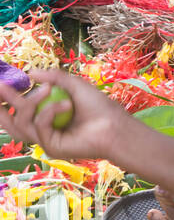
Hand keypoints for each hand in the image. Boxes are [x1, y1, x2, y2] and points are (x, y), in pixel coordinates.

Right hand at [0, 67, 127, 162]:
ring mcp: (45, 140)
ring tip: (47, 89)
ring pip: (21, 123)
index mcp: (46, 117)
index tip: (0, 84)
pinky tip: (66, 104)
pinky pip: (39, 126)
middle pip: (10, 121)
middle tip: (0, 86)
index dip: (6, 100)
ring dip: (30, 102)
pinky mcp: (51, 147)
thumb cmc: (99, 107)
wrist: (115, 125)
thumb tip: (31, 72)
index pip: (17, 111)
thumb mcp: (74, 86)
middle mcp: (42, 130)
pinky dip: (49, 111)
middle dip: (2, 104)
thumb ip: (54, 77)